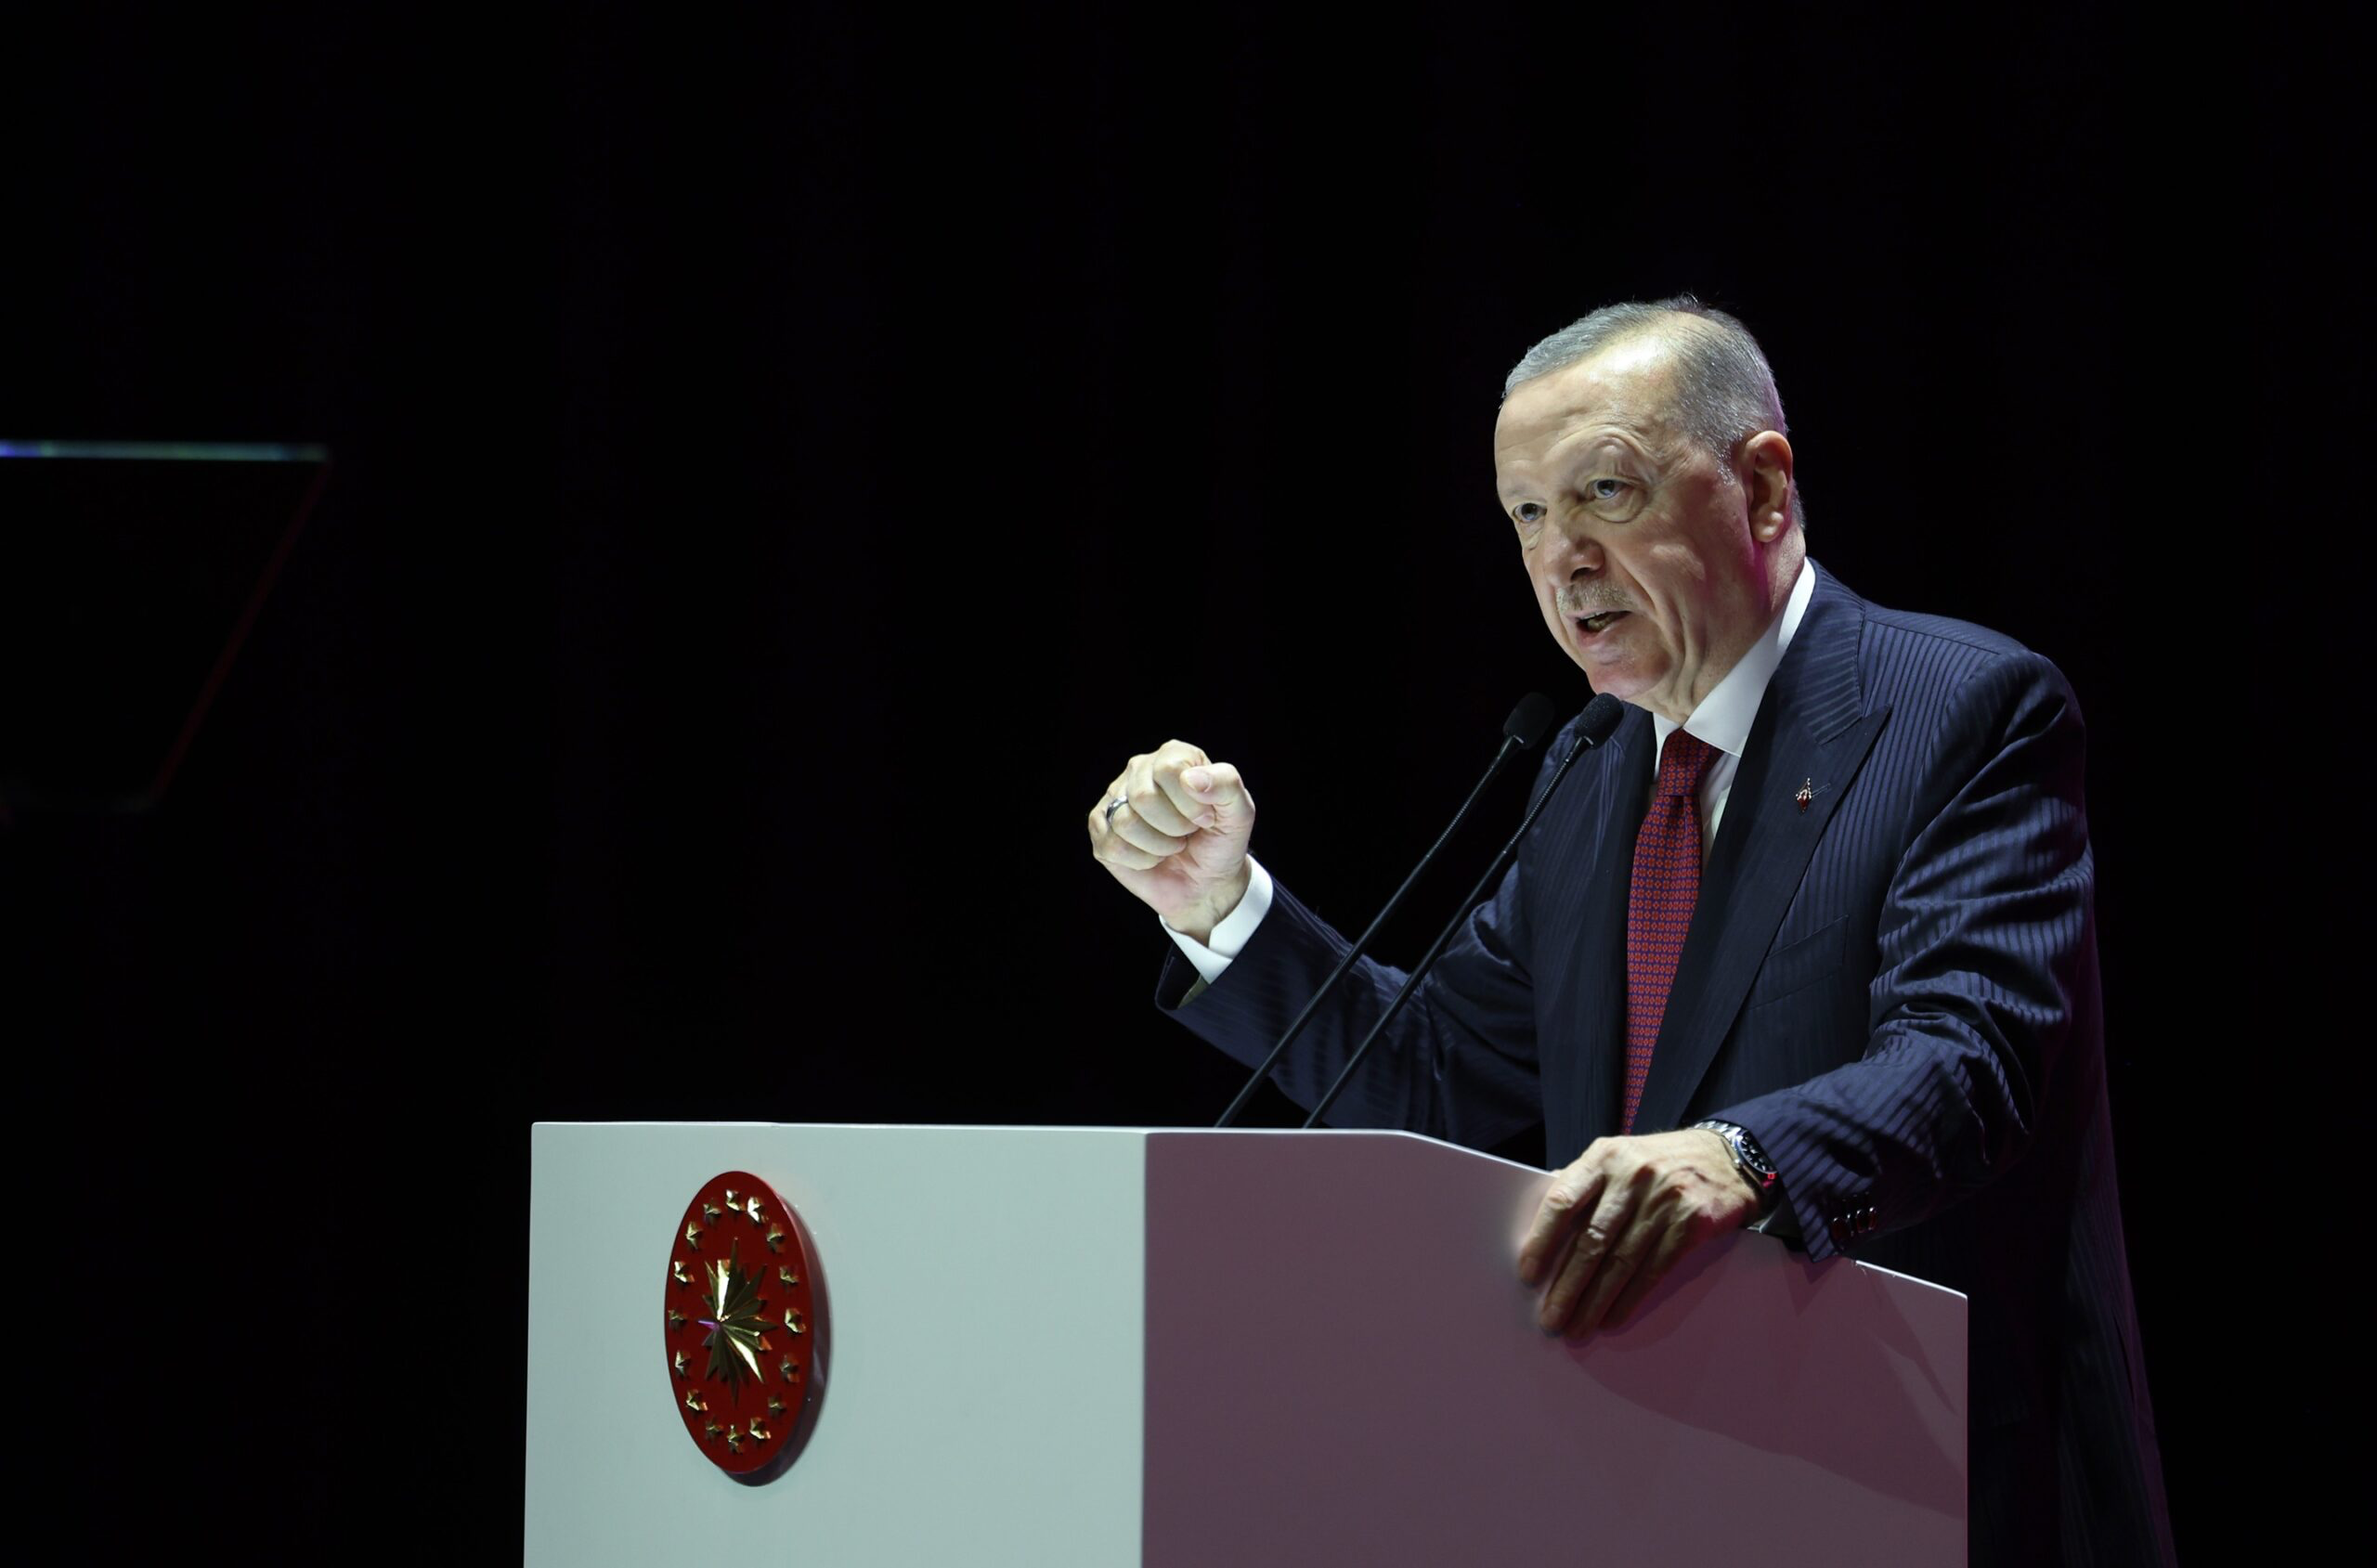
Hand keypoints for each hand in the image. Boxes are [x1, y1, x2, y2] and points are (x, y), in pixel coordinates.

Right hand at [1087, 740, 1256, 941]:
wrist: (1205, 883)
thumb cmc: (1220, 842)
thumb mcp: (1239, 813)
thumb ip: (1227, 786)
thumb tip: (1191, 779)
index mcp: (1174, 755)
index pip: (1169, 770)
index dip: (1190, 804)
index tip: (1206, 820)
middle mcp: (1140, 770)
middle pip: (1143, 797)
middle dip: (1174, 827)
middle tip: (1187, 835)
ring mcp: (1115, 798)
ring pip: (1126, 823)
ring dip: (1159, 846)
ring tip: (1171, 845)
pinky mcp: (1101, 828)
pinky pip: (1113, 846)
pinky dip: (1140, 861)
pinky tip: (1152, 857)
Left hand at [1517, 1129, 1761, 1338]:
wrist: (1725, 1158)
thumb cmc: (1657, 1162)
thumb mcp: (1618, 1156)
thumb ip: (1583, 1183)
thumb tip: (1543, 1223)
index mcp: (1604, 1157)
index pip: (1563, 1200)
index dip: (1542, 1240)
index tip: (1528, 1274)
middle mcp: (1632, 1177)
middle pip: (1592, 1240)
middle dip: (1568, 1285)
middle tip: (1551, 1319)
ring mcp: (1664, 1200)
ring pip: (1621, 1261)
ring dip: (1596, 1301)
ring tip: (1578, 1327)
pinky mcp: (1691, 1224)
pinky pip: (1653, 1270)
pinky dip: (1630, 1298)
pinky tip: (1613, 1317)